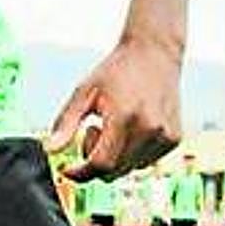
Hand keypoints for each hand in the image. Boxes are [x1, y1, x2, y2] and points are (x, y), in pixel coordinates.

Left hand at [46, 36, 182, 180]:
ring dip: (116, 157)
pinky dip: (133, 154)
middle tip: (93, 130)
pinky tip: (132, 127)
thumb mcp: (84, 92)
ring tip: (114, 125)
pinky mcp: (174, 139)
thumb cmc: (116, 70)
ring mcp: (166, 136)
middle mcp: (150, 129)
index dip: (81, 173)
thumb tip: (50, 150)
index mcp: (125, 117)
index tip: (67, 170)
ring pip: (130, 169)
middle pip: (115, 171)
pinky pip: (146, 162)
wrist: (154, 52)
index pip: (101, 164)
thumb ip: (66, 123)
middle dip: (96, 161)